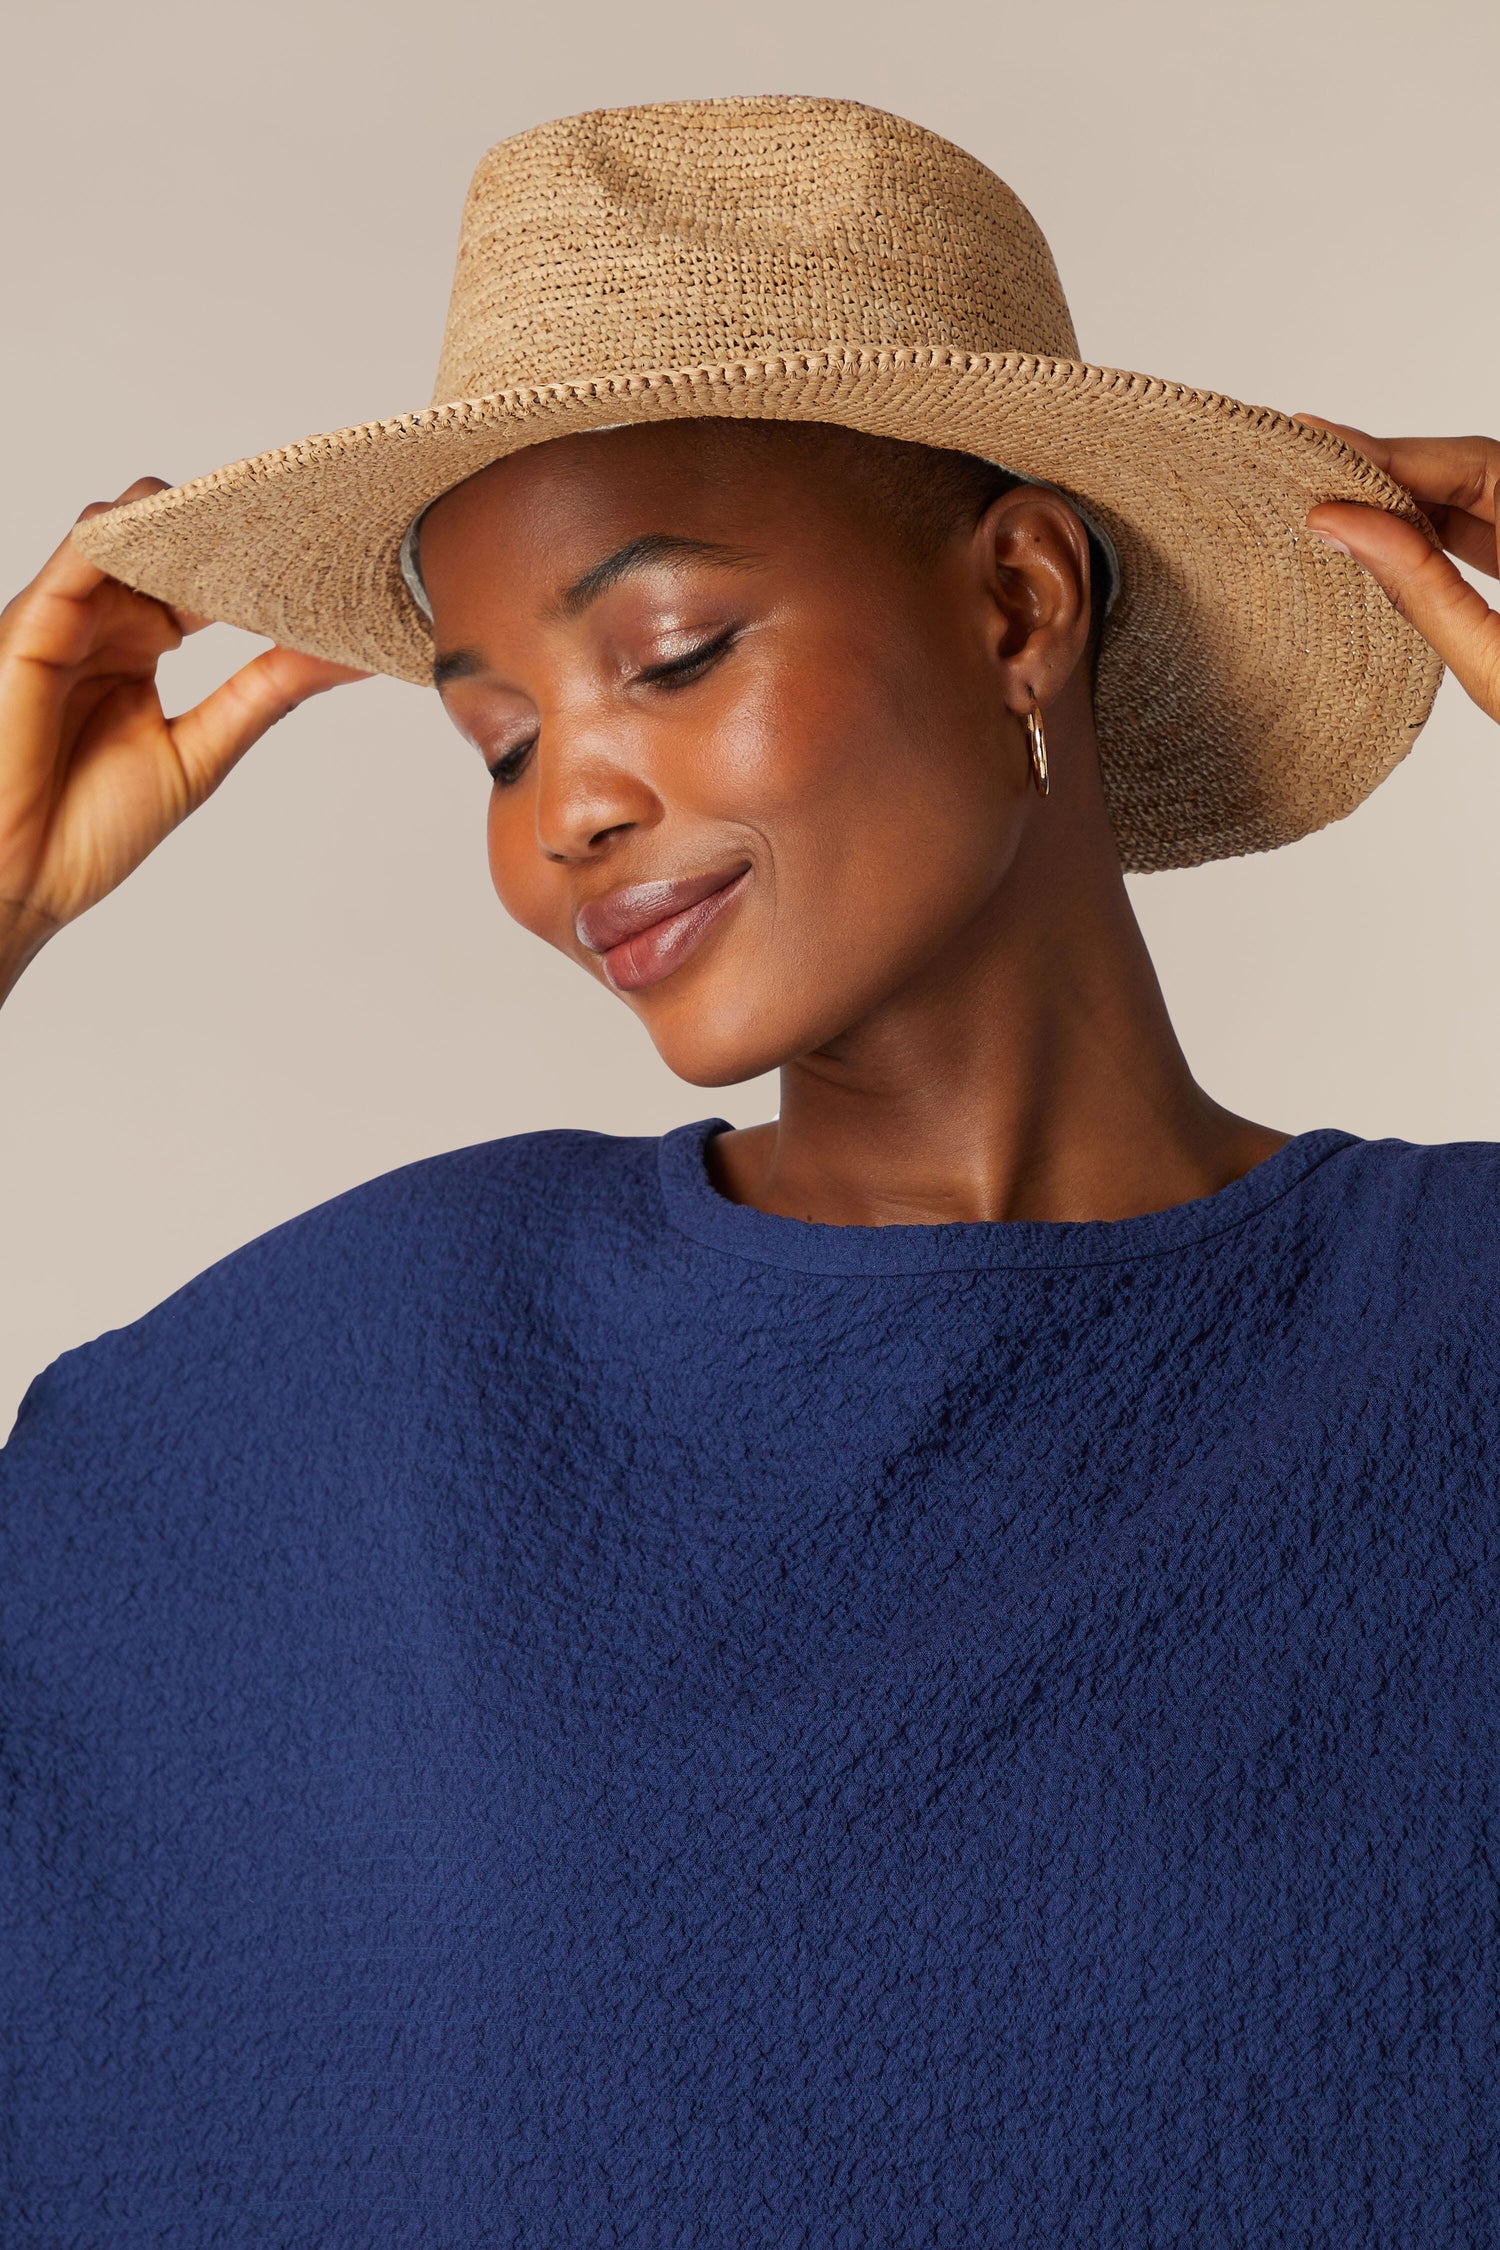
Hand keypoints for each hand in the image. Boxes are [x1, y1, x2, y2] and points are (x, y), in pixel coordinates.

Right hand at [0, 479, 368, 1001]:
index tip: (329, 551)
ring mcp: (68, 617)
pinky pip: (80, 554)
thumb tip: (347, 654)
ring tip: (254, 516)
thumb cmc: (89, 827)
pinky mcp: (34, 624)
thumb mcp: (201, 751)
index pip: (204, 578)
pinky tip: (181, 527)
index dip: (258, 561)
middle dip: (230, 527)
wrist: (20, 878)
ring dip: (186, 517)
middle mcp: (103, 622)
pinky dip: (129, 531)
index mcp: (140, 646)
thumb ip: (266, 692)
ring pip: (126, 531)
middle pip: (169, 541)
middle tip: (304, 521)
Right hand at [1299, 423, 1499, 721]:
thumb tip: (1342, 527)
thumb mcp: (1494, 663)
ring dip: (1406, 498)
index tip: (1324, 447)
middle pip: (1473, 469)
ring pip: (1477, 497)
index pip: (1477, 463)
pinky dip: (1432, 532)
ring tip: (1333, 498)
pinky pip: (1486, 533)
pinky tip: (1380, 535)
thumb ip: (1420, 589)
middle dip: (1392, 467)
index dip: (1395, 452)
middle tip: (1313, 465)